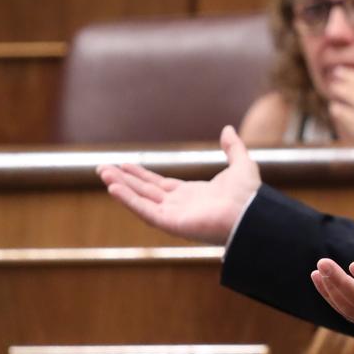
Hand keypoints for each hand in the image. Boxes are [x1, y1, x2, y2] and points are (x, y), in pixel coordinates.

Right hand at [96, 125, 259, 245]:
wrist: (251, 214)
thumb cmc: (249, 195)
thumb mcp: (241, 164)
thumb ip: (232, 148)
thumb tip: (227, 129)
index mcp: (192, 195)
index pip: (159, 184)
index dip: (141, 175)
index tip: (124, 165)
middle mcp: (179, 206)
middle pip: (144, 191)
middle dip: (124, 179)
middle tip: (102, 168)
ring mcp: (173, 215)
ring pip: (140, 199)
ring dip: (121, 187)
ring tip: (103, 173)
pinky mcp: (170, 223)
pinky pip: (145, 211)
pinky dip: (129, 200)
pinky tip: (113, 188)